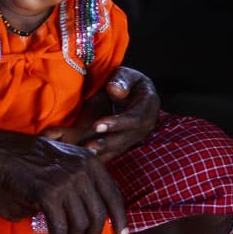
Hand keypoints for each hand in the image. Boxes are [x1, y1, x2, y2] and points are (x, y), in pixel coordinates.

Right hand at [0, 135, 127, 233]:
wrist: (2, 154)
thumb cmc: (32, 160)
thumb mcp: (66, 160)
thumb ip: (85, 179)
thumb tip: (99, 211)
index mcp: (90, 161)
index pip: (114, 195)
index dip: (121, 219)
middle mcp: (82, 170)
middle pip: (99, 214)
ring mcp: (66, 182)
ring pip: (80, 223)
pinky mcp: (48, 195)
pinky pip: (60, 227)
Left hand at [40, 65, 158, 161]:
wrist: (131, 92)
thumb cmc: (127, 81)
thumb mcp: (126, 75)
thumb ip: (121, 80)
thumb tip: (114, 90)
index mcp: (148, 106)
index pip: (134, 118)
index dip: (117, 123)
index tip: (97, 126)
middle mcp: (145, 125)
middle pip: (126, 138)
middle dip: (107, 143)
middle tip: (88, 147)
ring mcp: (135, 136)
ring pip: (119, 148)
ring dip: (101, 153)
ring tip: (84, 154)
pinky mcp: (124, 142)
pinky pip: (112, 151)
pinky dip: (99, 155)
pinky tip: (84, 158)